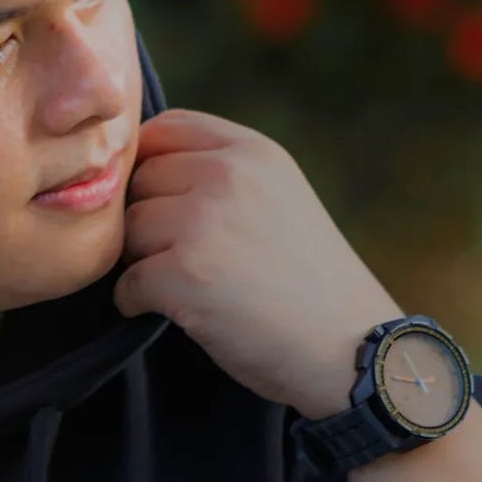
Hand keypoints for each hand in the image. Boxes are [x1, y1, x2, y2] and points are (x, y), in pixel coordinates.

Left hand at [116, 110, 402, 419]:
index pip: (164, 129)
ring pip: (129, 231)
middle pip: (139, 181)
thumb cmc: (308, 280)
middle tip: (183, 257)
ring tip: (186, 285)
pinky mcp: (184, 273)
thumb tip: (137, 167)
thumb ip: (221, 171)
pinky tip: (175, 312)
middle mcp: (225, 175)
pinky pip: (128, 282)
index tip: (162, 202)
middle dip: (147, 219)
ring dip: (142, 261)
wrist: (353, 352)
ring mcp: (203, 222)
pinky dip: (138, 303)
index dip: (150, 166)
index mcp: (251, 151)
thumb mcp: (278, 196)